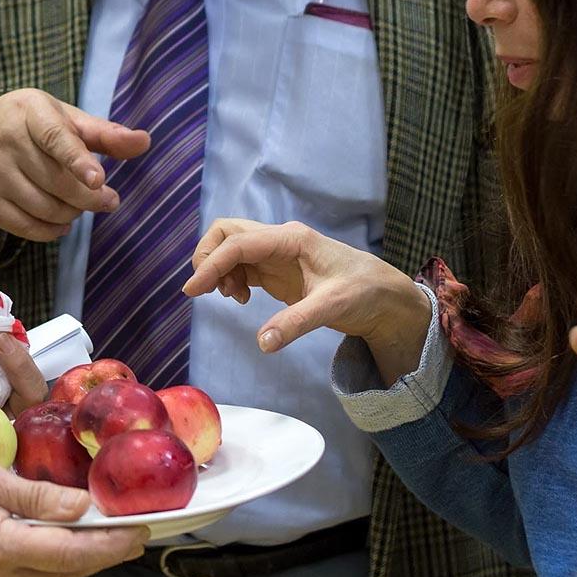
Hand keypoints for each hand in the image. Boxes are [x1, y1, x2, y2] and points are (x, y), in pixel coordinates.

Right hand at [0, 89, 149, 240]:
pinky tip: (62, 222)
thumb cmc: (31, 125)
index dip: (78, 160)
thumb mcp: (65, 118)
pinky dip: (49, 230)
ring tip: (80, 206)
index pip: (55, 137)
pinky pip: (23, 226)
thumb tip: (145, 142)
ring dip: (71, 213)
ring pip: (42, 207)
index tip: (99, 180)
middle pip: (55, 181)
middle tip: (110, 200)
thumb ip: (105, 133)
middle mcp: (4, 139)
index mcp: (29, 111)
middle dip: (89, 197)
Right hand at [0, 456, 146, 576]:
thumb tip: (83, 505)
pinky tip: (61, 543)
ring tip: (106, 538)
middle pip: (65, 573)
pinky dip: (50, 561)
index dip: (109, 544)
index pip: (71, 553)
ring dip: (79, 560)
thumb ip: (38, 496)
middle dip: (103, 555)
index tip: (138, 532)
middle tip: (133, 535)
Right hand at [184, 218, 431, 383]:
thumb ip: (296, 323)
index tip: (192, 290)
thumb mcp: (333, 308)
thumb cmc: (363, 293)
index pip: (238, 243)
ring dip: (218, 270)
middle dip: (208, 257)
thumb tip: (263, 343)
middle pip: (226, 233)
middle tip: (206, 289)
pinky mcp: (275, 270)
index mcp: (290, 239)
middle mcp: (278, 240)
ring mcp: (275, 254)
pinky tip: (240, 299)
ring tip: (231, 297)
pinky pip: (239, 265)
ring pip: (230, 248)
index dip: (210, 264)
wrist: (384, 296)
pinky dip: (229, 279)